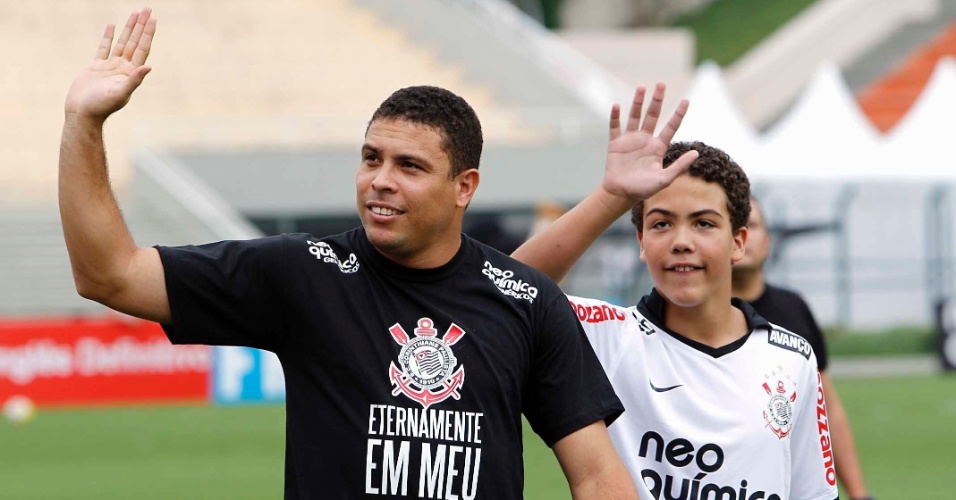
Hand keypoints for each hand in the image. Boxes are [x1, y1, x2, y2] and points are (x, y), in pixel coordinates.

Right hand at [64, 7, 155, 120]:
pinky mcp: (96, 67)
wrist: (82, 113)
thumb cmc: (101, 106)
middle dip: (141, 26)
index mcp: (131, 72)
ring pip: (122, 42)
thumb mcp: (121, 93)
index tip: (153, 19)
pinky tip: (112, 26)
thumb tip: (149, 67)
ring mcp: (110, 66)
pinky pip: (103, 48)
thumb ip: (135, 80)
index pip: (142, 48)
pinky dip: (108, 36)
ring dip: (129, 28)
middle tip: (147, 9)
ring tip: (135, 13)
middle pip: (135, 42)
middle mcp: (123, 68)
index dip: (148, 33)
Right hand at [601, 83, 697, 202]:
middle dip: (657, 100)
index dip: (678, 114)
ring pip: (635, 116)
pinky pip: (615, 127)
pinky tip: (617, 106)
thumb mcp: (664, 179)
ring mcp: (630, 140)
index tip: (686, 100)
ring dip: (638, 102)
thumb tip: (696, 154)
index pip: (671, 127)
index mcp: (658, 147)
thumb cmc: (643, 189)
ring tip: (642, 87)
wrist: (620, 194)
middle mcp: (645, 140)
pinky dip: (615, 117)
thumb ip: (679, 166)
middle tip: (661, 84)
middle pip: (652, 115)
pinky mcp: (615, 143)